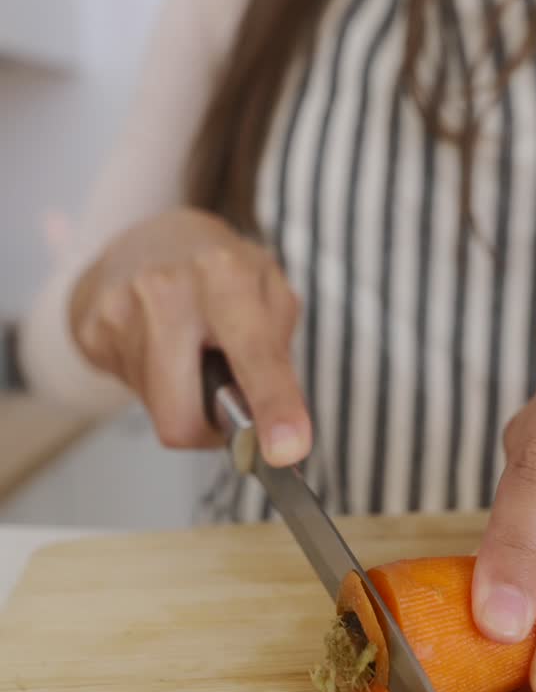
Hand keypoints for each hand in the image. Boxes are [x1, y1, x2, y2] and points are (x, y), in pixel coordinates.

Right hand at [69, 208, 310, 464]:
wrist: (145, 241)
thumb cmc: (220, 272)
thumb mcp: (269, 290)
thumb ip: (278, 350)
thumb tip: (277, 423)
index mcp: (225, 274)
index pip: (254, 354)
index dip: (273, 406)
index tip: (286, 450)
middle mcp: (167, 289)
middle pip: (181, 416)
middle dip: (208, 428)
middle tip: (225, 398)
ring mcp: (120, 310)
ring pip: (158, 411)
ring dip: (184, 400)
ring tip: (188, 355)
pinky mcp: (92, 332)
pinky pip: (135, 394)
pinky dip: (157, 386)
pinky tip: (161, 349)